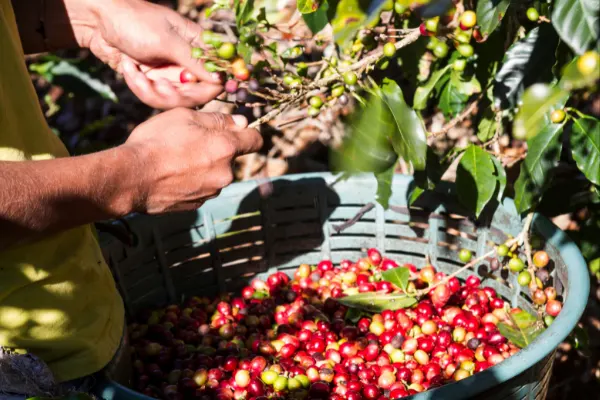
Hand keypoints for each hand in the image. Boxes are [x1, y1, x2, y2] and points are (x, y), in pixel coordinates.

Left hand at [79, 0, 223, 108]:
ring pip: (172, 100)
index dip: (208, 87)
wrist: (96, 21)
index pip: (216, 76)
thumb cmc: (135, 21)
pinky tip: (126, 67)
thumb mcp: (167, 41)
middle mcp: (187, 62)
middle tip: (156, 85)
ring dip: (150, 90)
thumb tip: (222, 80)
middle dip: (173, 93)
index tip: (190, 90)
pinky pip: (153, 97)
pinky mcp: (153, 81)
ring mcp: (169, 73)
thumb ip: (195, 61)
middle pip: (195, 94)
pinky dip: (138, 86)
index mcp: (197, 46)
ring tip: (132, 70)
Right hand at [122, 109, 262, 213]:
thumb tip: (241, 122)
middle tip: (190, 141)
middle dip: (217, 149)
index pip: (255, 140)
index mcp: (226, 148)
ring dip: (204, 166)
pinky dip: (192, 180)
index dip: (247, 132)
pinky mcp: (196, 204)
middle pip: (231, 157)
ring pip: (216, 173)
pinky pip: (201, 188)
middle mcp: (225, 173)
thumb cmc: (156, 141)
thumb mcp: (185, 117)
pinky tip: (171, 175)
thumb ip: (218, 119)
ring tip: (175, 159)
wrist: (131, 178)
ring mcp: (211, 191)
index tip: (236, 129)